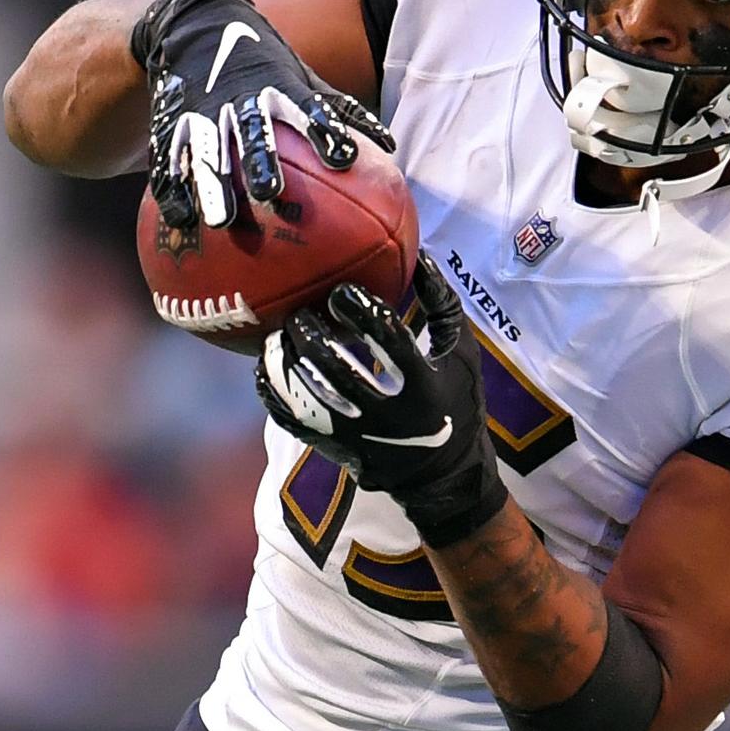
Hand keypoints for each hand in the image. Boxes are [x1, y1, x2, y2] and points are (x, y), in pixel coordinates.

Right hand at [133, 0, 387, 237]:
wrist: (196, 27)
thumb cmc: (263, 66)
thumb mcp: (300, 78)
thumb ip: (338, 111)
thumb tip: (390, 147)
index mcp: (280, 87)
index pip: (309, 109)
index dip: (326, 131)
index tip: (344, 158)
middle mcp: (242, 99)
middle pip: (253, 132)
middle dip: (261, 160)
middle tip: (270, 192)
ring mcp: (204, 111)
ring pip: (209, 150)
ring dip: (213, 184)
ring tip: (220, 220)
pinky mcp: (174, 124)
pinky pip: (172, 159)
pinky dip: (175, 188)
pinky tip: (182, 218)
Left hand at [256, 270, 506, 547]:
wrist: (443, 475)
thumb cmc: (456, 403)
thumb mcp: (462, 353)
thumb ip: (443, 304)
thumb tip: (420, 255)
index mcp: (422, 385)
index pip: (387, 337)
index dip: (361, 309)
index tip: (342, 292)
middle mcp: (387, 414)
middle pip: (337, 366)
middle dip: (312, 332)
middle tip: (301, 312)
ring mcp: (356, 436)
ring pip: (308, 393)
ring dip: (286, 358)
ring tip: (280, 332)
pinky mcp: (334, 450)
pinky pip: (291, 419)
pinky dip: (272, 391)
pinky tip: (267, 365)